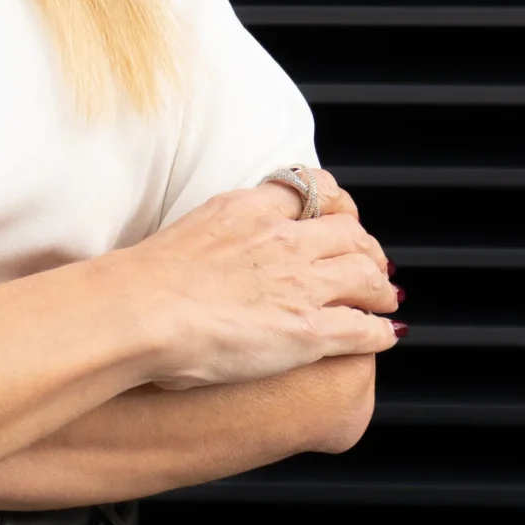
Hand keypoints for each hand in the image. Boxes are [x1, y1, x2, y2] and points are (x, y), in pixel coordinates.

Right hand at [120, 167, 400, 391]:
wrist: (139, 311)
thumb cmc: (142, 283)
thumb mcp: (185, 233)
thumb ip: (213, 236)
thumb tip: (210, 257)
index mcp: (248, 210)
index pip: (310, 189)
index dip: (334, 203)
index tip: (338, 215)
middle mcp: (283, 241)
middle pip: (349, 232)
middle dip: (365, 248)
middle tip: (369, 262)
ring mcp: (300, 284)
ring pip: (367, 276)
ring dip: (380, 289)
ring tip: (384, 298)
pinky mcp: (308, 331)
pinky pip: (363, 328)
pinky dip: (380, 332)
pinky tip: (385, 336)